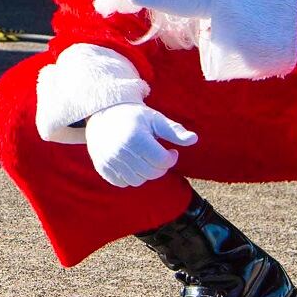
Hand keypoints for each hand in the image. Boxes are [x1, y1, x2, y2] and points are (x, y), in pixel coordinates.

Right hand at [83, 104, 197, 187]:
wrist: (103, 114)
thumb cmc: (134, 117)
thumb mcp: (156, 119)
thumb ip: (175, 131)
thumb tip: (194, 139)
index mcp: (136, 138)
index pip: (162, 161)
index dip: (171, 158)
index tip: (171, 150)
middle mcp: (121, 151)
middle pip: (151, 173)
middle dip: (160, 167)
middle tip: (158, 155)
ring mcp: (110, 160)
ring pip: (137, 181)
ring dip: (145, 173)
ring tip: (145, 159)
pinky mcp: (102, 167)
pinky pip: (122, 183)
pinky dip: (130, 177)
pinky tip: (132, 164)